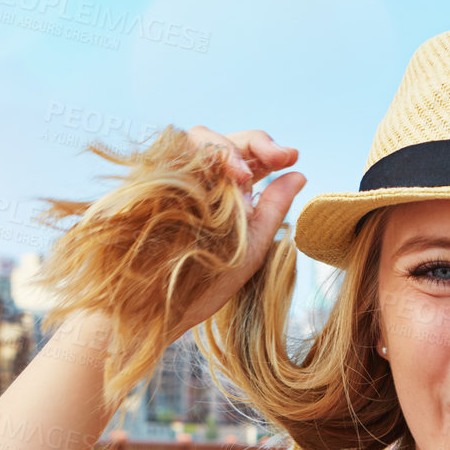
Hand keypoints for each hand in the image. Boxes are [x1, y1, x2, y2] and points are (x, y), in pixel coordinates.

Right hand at [167, 126, 306, 337]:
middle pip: (225, 140)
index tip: (291, 157)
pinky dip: (190, 157)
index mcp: (228, 194)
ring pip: (195, 139)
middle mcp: (202, 182)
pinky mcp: (149, 183)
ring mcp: (174, 180)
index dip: (269, 149)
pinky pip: (167, 153)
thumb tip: (299, 173)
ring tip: (243, 175)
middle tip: (278, 158)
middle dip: (253, 142)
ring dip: (223, 148)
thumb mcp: (250, 247)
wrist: (154, 310)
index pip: (248, 157)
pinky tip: (209, 177)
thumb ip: (274, 209)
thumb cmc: (203, 286)